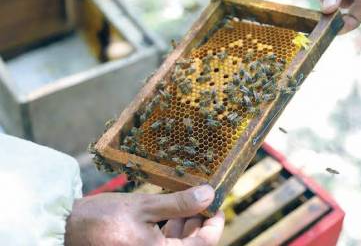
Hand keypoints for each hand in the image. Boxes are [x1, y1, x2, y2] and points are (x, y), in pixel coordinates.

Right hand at [65, 185, 224, 245]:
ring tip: (187, 199)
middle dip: (199, 220)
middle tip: (202, 197)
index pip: (204, 244)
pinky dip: (171, 226)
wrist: (68, 229)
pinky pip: (164, 242)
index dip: (215, 224)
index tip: (218, 205)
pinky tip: (172, 209)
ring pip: (178, 242)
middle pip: (192, 244)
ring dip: (186, 222)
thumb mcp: (145, 207)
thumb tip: (208, 193)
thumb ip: (179, 203)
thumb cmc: (103, 219)